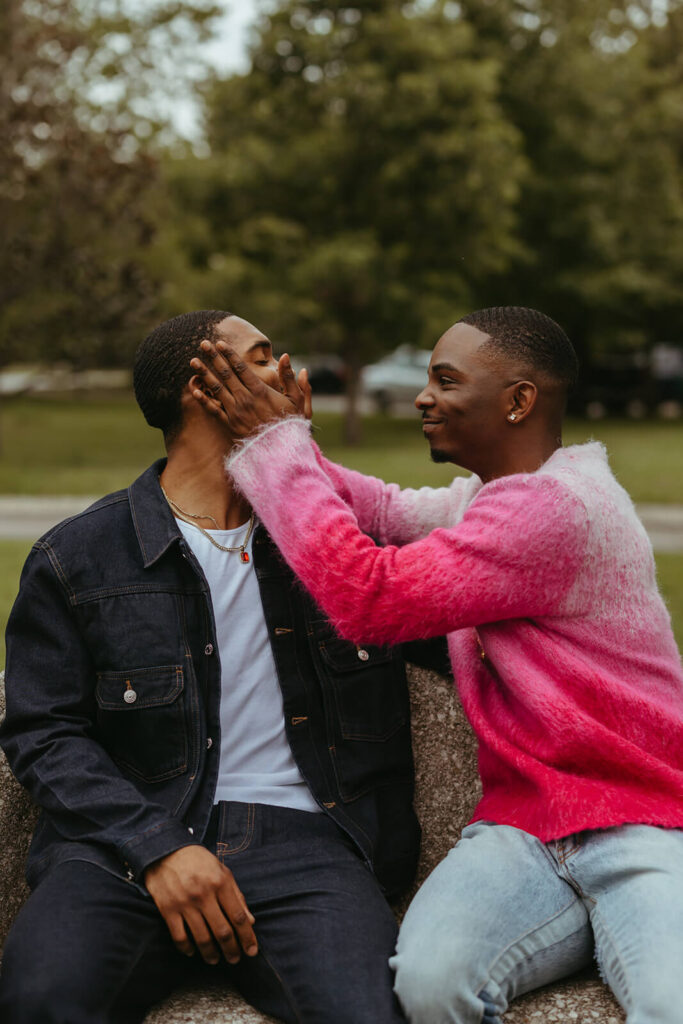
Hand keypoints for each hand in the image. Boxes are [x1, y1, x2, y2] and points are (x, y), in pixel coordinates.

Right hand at [144, 845, 257, 964]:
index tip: (252, 951)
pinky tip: (193, 952)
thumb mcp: (222, 871)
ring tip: (215, 960)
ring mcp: (185, 903)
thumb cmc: (198, 861)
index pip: (238, 917)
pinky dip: (187, 948)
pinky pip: (179, 936)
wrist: (165, 850)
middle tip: (235, 959)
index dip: (247, 937)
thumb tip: (250, 921)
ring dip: (211, 954)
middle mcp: (204, 894)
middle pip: (222, 931)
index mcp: (220, 883)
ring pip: (202, 938)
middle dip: (232, 950)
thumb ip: (237, 896)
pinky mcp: (168, 909)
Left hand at [189, 340, 311, 439]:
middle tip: (203, 344)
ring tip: (193, 361)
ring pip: (217, 389)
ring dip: (204, 373)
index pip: (241, 368)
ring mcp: (236, 412)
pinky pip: (214, 410)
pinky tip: (194, 389)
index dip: (229, 354)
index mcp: (261, 391)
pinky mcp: (230, 425)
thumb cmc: (291, 425)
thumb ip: (289, 378)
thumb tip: (286, 356)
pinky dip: (203, 399)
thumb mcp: (297, 400)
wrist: (282, 452)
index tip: (220, 343)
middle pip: (226, 374)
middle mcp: (246, 399)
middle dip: (214, 358)